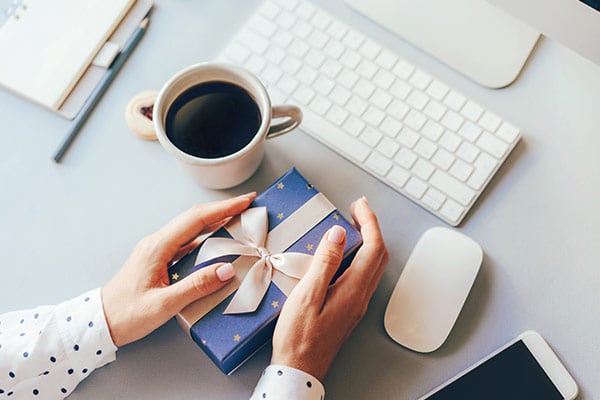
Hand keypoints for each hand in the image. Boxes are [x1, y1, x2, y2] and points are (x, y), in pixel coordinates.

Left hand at [101, 192, 255, 346]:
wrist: (100, 323)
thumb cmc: (127, 314)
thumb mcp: (164, 304)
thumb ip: (196, 286)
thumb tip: (227, 269)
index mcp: (158, 247)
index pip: (196, 219)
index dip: (224, 209)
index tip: (245, 201)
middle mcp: (157, 242)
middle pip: (194, 217)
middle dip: (223, 208)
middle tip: (247, 204)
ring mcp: (157, 249)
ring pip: (191, 228)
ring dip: (215, 220)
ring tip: (238, 219)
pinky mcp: (158, 259)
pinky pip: (186, 241)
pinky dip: (205, 236)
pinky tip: (217, 241)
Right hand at [271, 197, 388, 379]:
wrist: (300, 369)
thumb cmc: (298, 337)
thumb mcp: (307, 296)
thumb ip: (325, 263)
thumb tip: (338, 234)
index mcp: (353, 290)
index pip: (373, 247)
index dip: (369, 222)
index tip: (359, 205)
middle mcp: (361, 296)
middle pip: (379, 255)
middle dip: (372, 228)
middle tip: (357, 210)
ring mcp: (356, 304)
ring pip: (374, 266)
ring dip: (368, 241)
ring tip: (352, 226)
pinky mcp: (349, 309)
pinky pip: (363, 276)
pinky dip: (360, 256)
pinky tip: (344, 254)